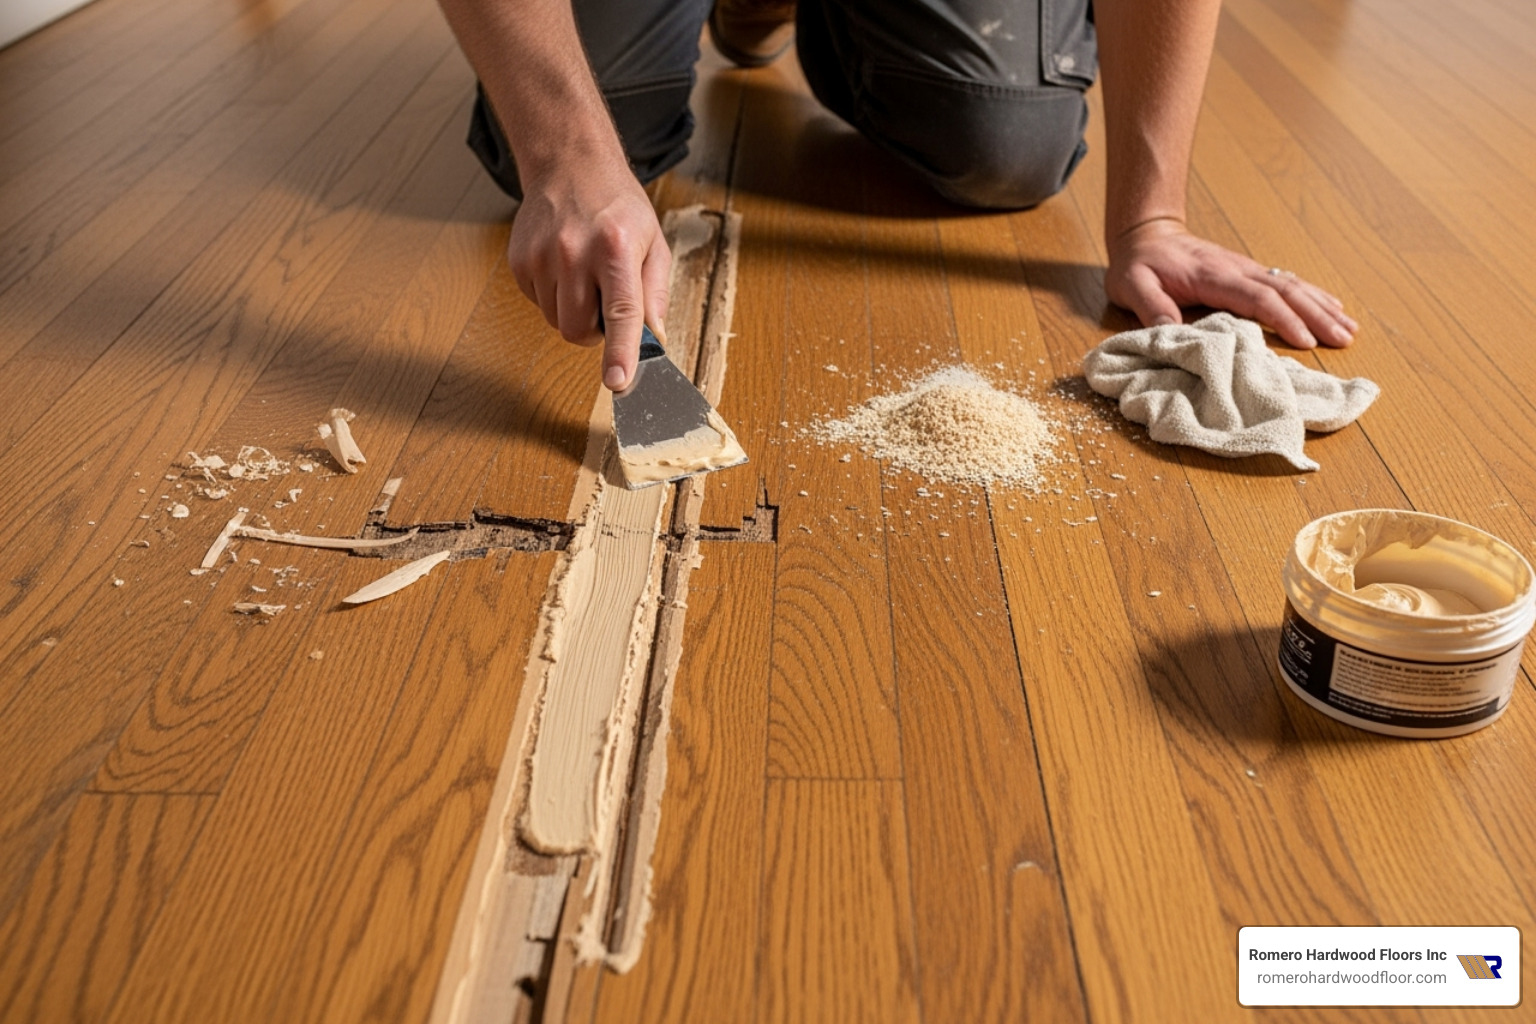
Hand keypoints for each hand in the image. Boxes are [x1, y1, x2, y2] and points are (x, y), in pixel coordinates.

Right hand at [507, 156, 670, 389]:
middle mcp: (574, 252)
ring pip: (555, 321)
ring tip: (585, 276)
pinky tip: (564, 268)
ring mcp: (541, 257)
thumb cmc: (617, 207)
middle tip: (606, 302)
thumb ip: (655, 292)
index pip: (620, 313)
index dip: (620, 353)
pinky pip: (537, 304)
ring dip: (573, 313)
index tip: (617, 382)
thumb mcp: (653, 242)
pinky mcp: (519, 261)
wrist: (571, 167)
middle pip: (578, 329)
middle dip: (595, 332)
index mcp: (616, 248)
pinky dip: (553, 297)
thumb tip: (652, 337)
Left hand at [1105, 218, 1356, 348]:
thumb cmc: (1138, 264)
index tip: (1306, 340)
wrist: (1146, 234)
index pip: (1257, 297)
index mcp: (1214, 275)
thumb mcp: (1131, 285)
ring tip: (1348, 328)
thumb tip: (1171, 333)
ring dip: (1322, 306)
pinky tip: (1331, 307)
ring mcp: (1246, 268)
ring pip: (1293, 284)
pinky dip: (1312, 295)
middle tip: (1343, 339)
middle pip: (1286, 290)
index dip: (1283, 319)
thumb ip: (1151, 307)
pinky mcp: (1248, 272)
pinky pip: (1286, 282)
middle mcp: (1238, 269)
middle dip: (1317, 315)